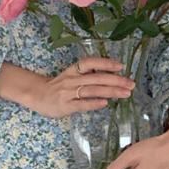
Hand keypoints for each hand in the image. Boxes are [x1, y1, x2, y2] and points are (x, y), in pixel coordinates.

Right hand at [0, 59, 133, 121]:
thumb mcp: (71, 76)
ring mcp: (69, 92)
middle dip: (116, 80)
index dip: (106, 63)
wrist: (37, 95)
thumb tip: (107, 78)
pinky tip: (105, 103)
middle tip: (131, 84)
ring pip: (93, 90)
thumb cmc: (57, 87)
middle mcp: (72, 79)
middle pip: (97, 78)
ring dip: (110, 91)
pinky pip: (82, 104)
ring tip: (125, 93)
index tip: (121, 66)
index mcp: (74, 70)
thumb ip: (87, 76)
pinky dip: (94, 103)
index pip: (91, 63)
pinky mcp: (65, 106)